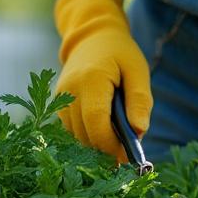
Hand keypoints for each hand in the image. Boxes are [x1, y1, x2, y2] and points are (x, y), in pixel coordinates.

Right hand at [54, 0, 151, 158]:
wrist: (91, 37)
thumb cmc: (120, 54)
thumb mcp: (138, 71)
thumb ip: (139, 101)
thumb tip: (140, 132)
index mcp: (91, 80)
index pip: (96, 121)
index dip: (110, 144)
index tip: (127, 157)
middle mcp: (69, 91)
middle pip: (84, 134)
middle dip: (104, 151)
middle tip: (125, 160)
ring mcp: (59, 99)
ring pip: (75, 136)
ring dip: (95, 147)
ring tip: (116, 148)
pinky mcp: (57, 105)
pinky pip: (71, 131)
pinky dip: (87, 138)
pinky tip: (102, 137)